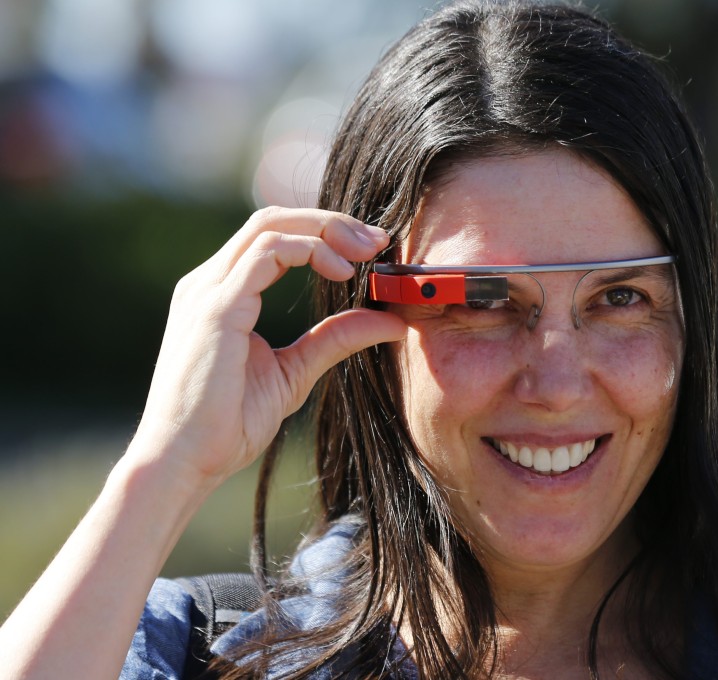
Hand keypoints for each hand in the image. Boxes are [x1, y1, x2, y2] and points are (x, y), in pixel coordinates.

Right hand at [131, 207, 405, 487]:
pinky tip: (341, 274)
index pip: (275, 236)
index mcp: (223, 293)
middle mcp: (209, 282)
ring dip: (326, 230)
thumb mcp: (296, 370)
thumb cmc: (226, 424)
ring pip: (270, 225)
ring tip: (365, 254)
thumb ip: (336, 339)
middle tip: (378, 240)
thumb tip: (391, 321)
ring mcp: (208, 290)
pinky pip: (267, 252)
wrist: (183, 461)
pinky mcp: (216, 306)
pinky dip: (310, 250)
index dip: (325, 232)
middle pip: (273, 218)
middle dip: (331, 221)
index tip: (372, 250)